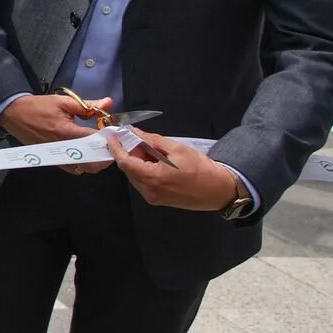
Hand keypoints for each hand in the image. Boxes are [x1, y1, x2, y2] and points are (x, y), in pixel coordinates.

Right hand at [0, 93, 112, 173]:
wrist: (14, 114)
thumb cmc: (38, 106)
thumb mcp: (63, 101)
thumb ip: (88, 105)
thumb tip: (108, 103)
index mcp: (65, 131)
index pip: (94, 138)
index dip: (108, 136)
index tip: (115, 131)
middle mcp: (62, 147)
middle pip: (92, 159)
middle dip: (105, 152)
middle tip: (110, 143)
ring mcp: (57, 156)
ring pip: (84, 167)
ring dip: (96, 160)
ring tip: (100, 149)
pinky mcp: (52, 160)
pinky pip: (73, 169)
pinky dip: (83, 164)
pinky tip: (87, 155)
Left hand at [107, 130, 248, 211]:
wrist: (219, 190)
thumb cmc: (201, 168)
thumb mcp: (176, 149)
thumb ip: (152, 140)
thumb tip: (133, 132)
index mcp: (153, 178)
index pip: (125, 162)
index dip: (116, 148)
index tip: (113, 136)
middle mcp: (149, 191)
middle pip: (128, 169)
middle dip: (129, 153)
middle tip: (136, 139)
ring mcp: (152, 198)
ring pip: (134, 176)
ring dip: (137, 162)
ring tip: (150, 150)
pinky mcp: (157, 200)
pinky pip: (143, 183)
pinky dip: (144, 171)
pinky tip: (155, 162)